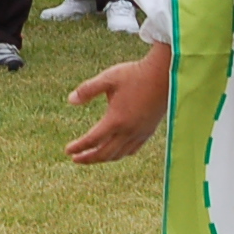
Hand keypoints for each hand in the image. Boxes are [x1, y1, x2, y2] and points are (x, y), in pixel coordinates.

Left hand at [66, 41, 170, 163]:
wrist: (164, 74)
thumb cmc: (135, 74)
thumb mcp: (108, 78)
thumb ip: (87, 90)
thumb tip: (70, 100)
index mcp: (115, 120)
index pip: (92, 140)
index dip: (79, 147)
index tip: (68, 151)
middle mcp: (128, 131)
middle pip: (104, 153)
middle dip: (88, 158)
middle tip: (76, 159)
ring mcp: (140, 133)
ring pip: (119, 154)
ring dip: (103, 158)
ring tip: (93, 156)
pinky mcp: (149, 131)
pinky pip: (132, 150)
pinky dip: (120, 154)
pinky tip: (116, 151)